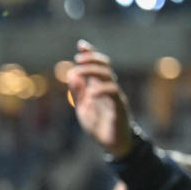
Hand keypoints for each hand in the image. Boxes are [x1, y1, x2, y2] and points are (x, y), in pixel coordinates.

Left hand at [67, 40, 134, 157]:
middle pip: (104, 67)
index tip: (81, 45)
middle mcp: (108, 89)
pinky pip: (113, 93)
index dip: (91, 54)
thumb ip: (77, 92)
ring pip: (108, 76)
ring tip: (77, 71)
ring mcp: (115, 96)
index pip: (97, 66)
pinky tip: (90, 92)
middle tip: (77, 59)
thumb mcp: (83, 108)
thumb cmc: (98, 126)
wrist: (112, 144)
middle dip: (92, 59)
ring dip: (92, 71)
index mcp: (99, 88)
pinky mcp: (119, 107)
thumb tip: (71, 74)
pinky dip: (101, 90)